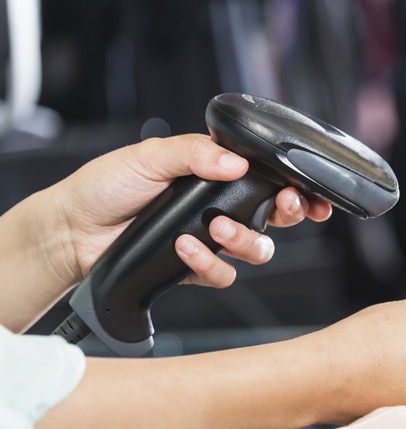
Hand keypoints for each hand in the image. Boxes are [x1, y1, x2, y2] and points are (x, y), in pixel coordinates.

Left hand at [52, 134, 331, 286]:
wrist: (73, 230)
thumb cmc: (106, 186)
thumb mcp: (150, 156)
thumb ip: (195, 154)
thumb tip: (236, 162)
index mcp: (216, 175)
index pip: (269, 178)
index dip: (297, 187)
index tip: (310, 192)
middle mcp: (221, 206)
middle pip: (277, 215)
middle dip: (291, 212)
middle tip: (284, 206)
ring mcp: (211, 239)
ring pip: (258, 249)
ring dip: (244, 239)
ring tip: (216, 227)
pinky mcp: (197, 267)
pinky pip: (224, 274)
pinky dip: (209, 263)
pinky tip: (185, 248)